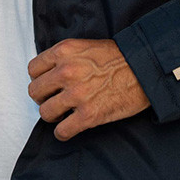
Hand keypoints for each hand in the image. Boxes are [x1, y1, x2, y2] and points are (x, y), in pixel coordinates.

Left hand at [27, 38, 149, 140]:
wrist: (145, 69)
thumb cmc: (120, 57)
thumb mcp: (86, 46)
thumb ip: (65, 57)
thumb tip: (49, 74)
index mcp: (64, 51)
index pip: (33, 70)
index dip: (40, 78)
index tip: (49, 84)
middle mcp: (66, 71)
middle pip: (35, 92)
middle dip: (44, 97)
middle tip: (56, 99)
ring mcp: (76, 94)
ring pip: (45, 112)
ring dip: (54, 115)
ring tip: (64, 113)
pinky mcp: (88, 115)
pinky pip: (61, 132)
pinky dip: (63, 133)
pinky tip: (71, 127)